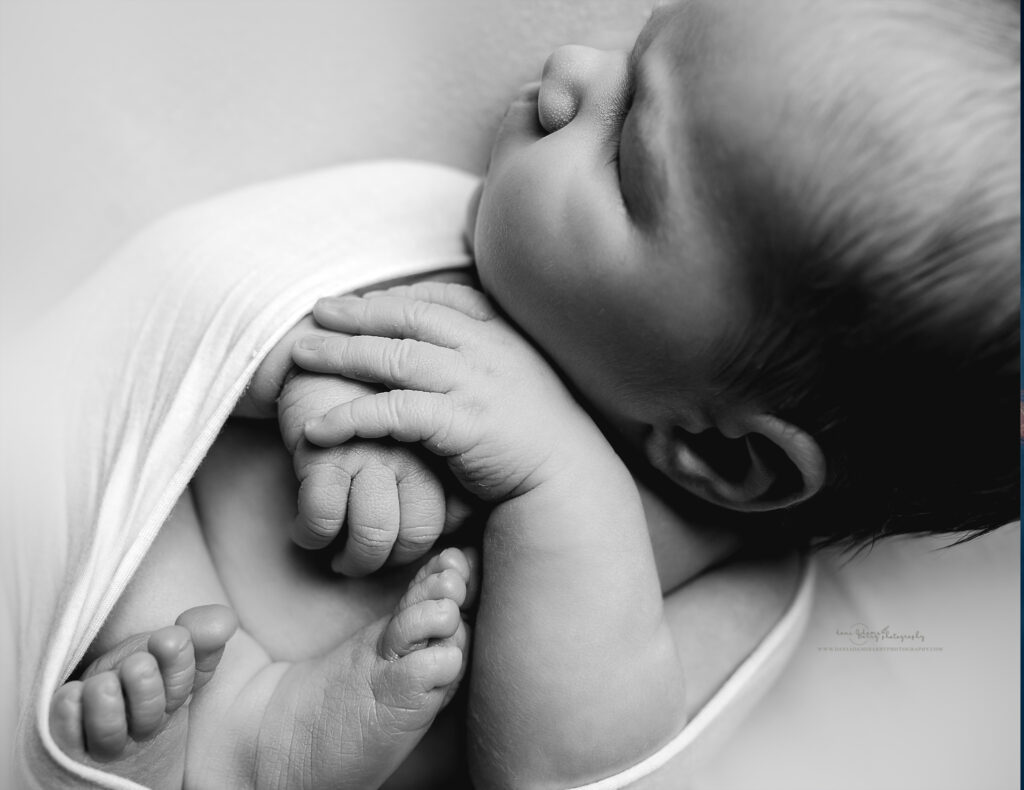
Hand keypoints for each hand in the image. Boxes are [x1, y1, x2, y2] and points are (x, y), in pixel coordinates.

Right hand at [279, 369, 473, 575]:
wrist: (312, 358)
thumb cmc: (367, 402)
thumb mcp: (413, 430)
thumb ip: (445, 469)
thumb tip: (462, 521)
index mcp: (442, 443)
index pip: (449, 520)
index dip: (416, 546)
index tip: (393, 551)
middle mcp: (415, 448)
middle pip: (416, 533)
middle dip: (384, 561)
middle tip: (359, 563)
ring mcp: (372, 449)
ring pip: (373, 533)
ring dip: (350, 559)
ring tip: (338, 559)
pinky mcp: (325, 449)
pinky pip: (324, 517)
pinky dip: (310, 534)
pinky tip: (304, 532)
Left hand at [292, 281, 607, 503]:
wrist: (569, 483)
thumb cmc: (537, 438)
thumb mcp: (515, 382)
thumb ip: (482, 358)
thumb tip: (443, 346)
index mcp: (500, 335)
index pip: (440, 299)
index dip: (393, 297)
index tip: (358, 300)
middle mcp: (486, 350)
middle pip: (408, 318)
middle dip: (356, 313)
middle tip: (316, 313)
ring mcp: (474, 384)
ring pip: (394, 356)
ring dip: (342, 354)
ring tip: (300, 357)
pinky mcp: (461, 423)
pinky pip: (394, 411)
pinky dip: (352, 416)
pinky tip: (320, 428)